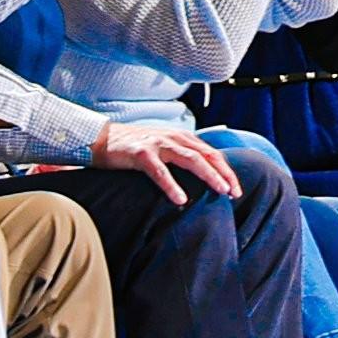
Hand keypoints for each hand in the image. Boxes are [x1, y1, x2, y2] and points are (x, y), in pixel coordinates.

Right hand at [87, 118, 244, 205]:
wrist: (101, 138)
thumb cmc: (135, 147)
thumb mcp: (164, 148)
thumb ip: (182, 156)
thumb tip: (204, 175)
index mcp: (183, 138)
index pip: (212, 154)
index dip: (226, 171)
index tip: (236, 189)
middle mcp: (175, 138)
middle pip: (208, 156)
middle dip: (224, 174)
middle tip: (234, 192)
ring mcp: (158, 144)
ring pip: (190, 160)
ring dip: (208, 175)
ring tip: (220, 191)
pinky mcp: (140, 153)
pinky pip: (159, 171)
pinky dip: (171, 185)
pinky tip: (180, 199)